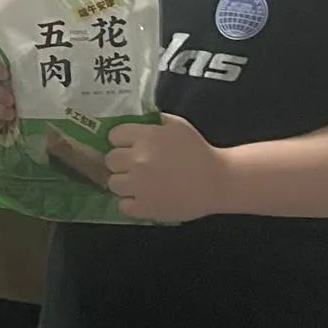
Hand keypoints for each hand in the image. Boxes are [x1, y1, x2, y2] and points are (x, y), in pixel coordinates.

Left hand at [105, 114, 228, 222]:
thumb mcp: (178, 125)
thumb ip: (154, 120)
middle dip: (121, 161)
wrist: (217, 182)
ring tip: (140, 183)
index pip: (114, 135)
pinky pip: (122, 205)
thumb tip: (134, 119)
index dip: (121, 140)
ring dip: (124, 182)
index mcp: (145, 137)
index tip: (130, 146)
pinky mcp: (144, 207)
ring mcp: (139, 186)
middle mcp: (137, 160)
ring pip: (112, 183)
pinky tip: (144, 198)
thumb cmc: (199, 151)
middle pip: (110, 159)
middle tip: (136, 166)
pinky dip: (131, 203)